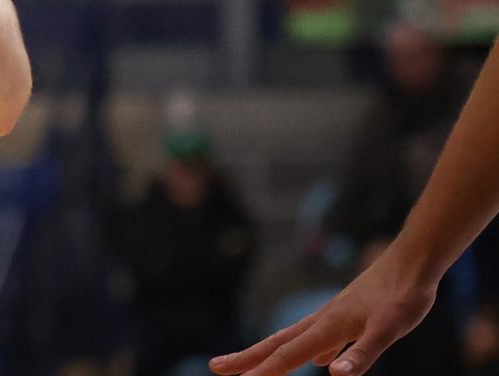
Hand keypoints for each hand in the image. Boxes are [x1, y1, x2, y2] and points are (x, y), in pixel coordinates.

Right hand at [209, 244, 436, 375]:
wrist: (412, 262)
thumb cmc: (402, 295)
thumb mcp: (387, 329)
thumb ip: (360, 353)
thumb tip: (332, 375)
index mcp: (328, 327)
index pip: (288, 355)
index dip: (264, 371)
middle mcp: (322, 321)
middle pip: (276, 343)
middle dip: (246, 358)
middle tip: (215, 367)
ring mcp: (333, 318)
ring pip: (292, 339)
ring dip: (268, 354)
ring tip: (251, 365)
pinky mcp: (347, 316)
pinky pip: (317, 338)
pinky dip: (306, 350)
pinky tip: (319, 359)